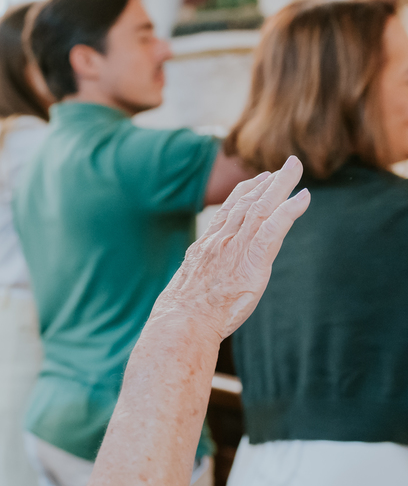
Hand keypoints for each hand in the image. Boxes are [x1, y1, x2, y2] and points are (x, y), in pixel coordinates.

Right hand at [155, 155, 309, 339]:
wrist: (183, 320)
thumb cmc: (183, 313)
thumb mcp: (188, 287)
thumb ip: (203, 277)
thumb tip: (204, 286)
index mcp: (205, 246)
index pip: (227, 212)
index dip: (244, 192)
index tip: (257, 180)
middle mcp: (220, 240)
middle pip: (246, 203)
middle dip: (267, 182)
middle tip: (286, 165)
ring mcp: (235, 247)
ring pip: (261, 208)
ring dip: (280, 186)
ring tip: (294, 169)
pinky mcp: (252, 260)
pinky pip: (273, 229)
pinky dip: (289, 211)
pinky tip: (303, 198)